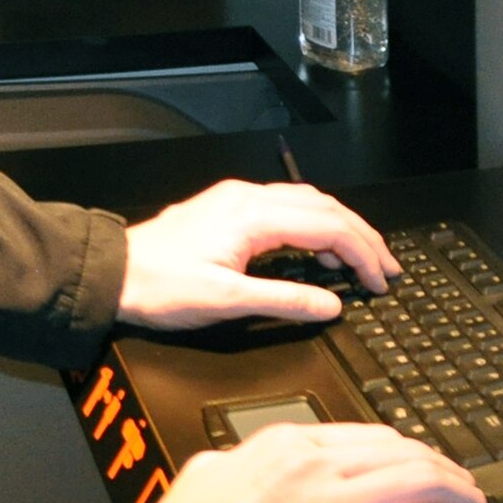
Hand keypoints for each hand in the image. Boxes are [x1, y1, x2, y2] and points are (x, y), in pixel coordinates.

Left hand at [117, 179, 399, 328]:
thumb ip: (284, 300)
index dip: (361, 253)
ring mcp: (239, 199)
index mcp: (253, 216)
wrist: (115, 273)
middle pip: (324, 207)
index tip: (381, 281)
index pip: (327, 227)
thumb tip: (332, 305)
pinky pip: (287, 205)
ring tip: (362, 258)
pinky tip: (320, 247)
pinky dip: (315, 223)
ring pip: (308, 201)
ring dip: (341, 227)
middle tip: (387, 268)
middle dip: (361, 237)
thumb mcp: (226, 302)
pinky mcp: (230, 207)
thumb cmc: (162, 288)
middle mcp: (250, 198)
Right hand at [149, 421, 488, 502]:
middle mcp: (317, 463)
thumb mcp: (212, 469)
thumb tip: (261, 461)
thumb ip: (246, 457)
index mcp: (288, 441)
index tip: (428, 469)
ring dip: (462, 500)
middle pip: (408, 454)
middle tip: (469, 492)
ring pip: (422, 485)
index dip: (412, 454)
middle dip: (449, 473)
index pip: (373, 436)